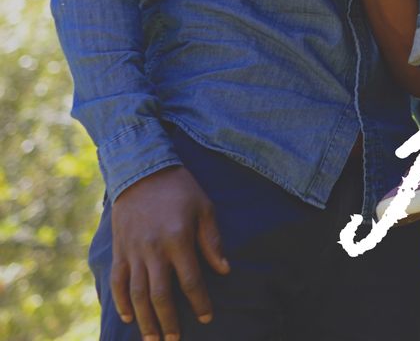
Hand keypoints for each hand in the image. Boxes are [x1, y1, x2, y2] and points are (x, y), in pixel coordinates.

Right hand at [110, 166, 228, 340]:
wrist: (142, 171)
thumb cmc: (180, 189)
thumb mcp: (204, 207)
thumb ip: (212, 240)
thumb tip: (225, 270)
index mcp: (178, 239)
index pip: (191, 280)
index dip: (199, 302)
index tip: (207, 318)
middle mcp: (153, 250)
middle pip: (160, 295)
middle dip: (169, 321)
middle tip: (176, 340)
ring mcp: (133, 252)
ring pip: (137, 295)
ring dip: (145, 320)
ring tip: (154, 339)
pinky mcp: (119, 250)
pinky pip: (118, 282)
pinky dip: (121, 302)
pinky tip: (130, 317)